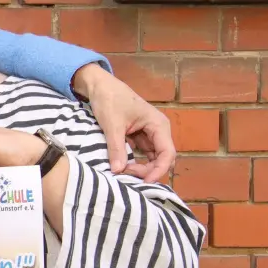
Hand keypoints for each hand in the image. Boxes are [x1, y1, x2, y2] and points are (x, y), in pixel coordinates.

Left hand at [72, 63, 175, 183]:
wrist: (99, 86)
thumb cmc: (109, 99)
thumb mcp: (112, 124)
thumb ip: (116, 148)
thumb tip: (118, 171)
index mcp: (158, 124)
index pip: (168, 153)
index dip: (159, 170)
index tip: (144, 181)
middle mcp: (158, 130)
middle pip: (162, 159)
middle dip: (148, 170)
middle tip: (126, 175)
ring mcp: (149, 134)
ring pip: (152, 159)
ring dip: (141, 168)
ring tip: (123, 172)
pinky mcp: (139, 137)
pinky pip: (142, 155)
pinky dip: (135, 163)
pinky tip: (123, 167)